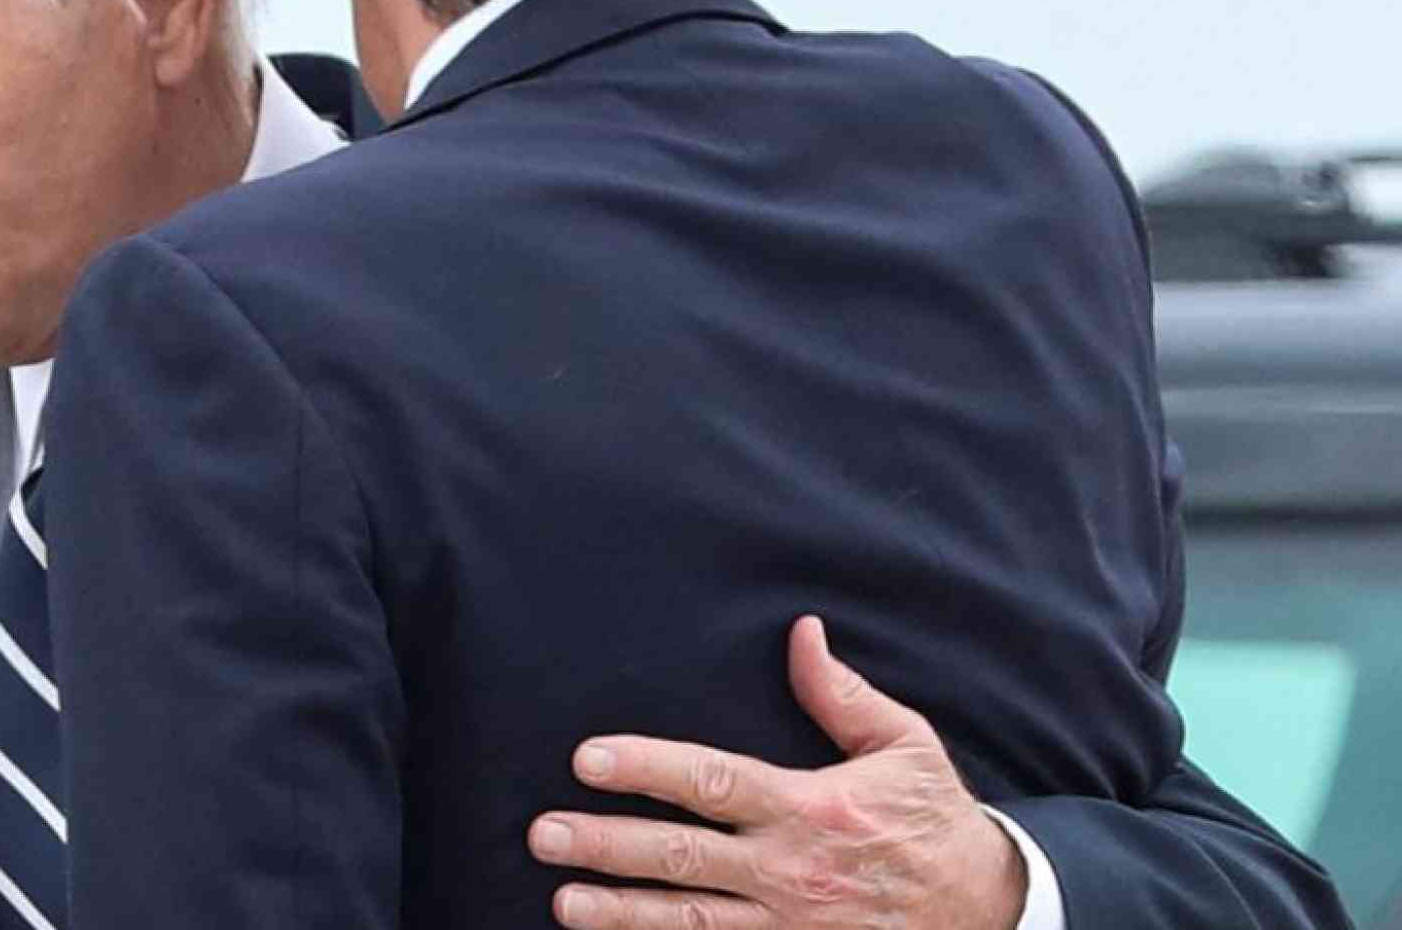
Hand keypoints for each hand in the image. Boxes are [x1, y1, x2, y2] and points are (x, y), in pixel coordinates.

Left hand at [528, 616, 1027, 928]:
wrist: (988, 911)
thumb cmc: (935, 819)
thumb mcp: (903, 744)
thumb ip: (841, 694)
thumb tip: (801, 632)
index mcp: (810, 808)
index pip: (712, 782)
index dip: (646, 769)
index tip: (588, 758)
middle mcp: (790, 871)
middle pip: (682, 858)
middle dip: (607, 845)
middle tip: (543, 832)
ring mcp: (790, 928)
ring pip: (690, 923)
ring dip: (621, 915)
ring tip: (561, 902)